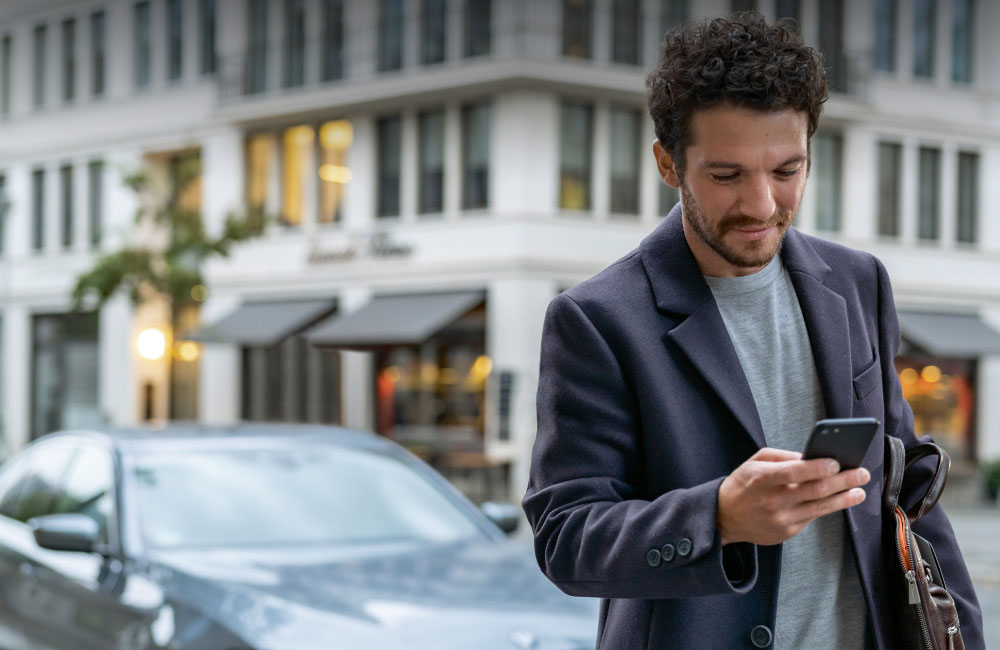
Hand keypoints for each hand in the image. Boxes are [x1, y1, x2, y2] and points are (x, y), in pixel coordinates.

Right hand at [716, 447, 869, 545]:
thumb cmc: (743, 484)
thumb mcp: (754, 463)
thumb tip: (813, 457)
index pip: (793, 472)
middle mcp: (772, 501)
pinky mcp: (786, 533)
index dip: (816, 468)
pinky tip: (839, 500)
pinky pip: (811, 517)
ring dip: (843, 499)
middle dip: (842, 481)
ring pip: (820, 508)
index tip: (836, 462)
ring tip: (859, 491)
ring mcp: (781, 520)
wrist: (724, 517)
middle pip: (814, 491)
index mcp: (761, 479)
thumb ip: (783, 458)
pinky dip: (826, 507)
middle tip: (861, 473)